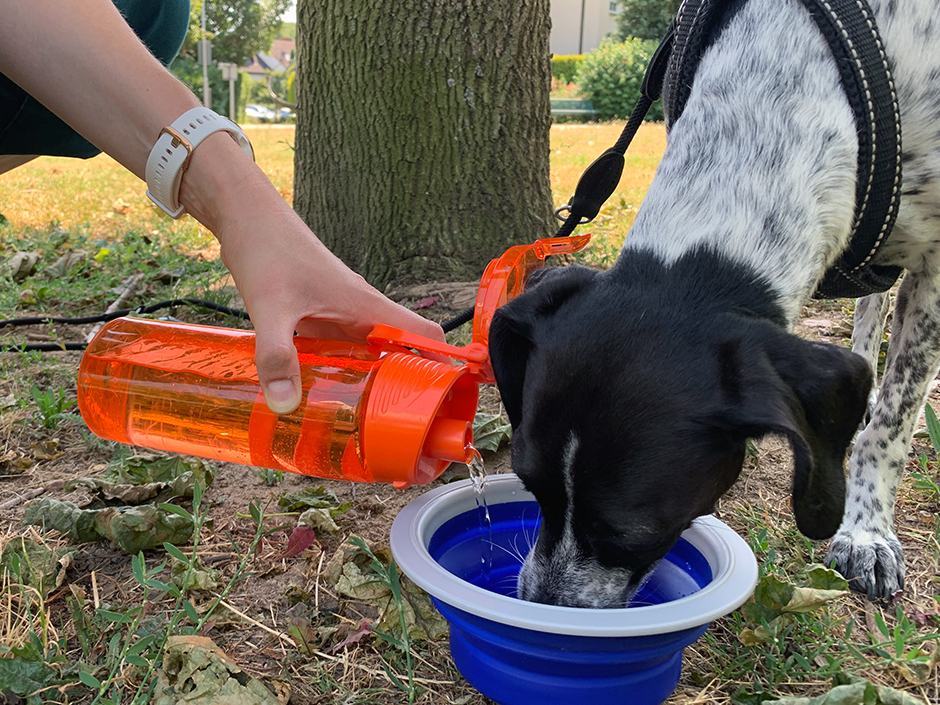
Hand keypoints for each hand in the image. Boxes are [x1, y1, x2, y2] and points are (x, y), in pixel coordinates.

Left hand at [181, 135, 443, 414]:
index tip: (441, 401)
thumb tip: (283, 404)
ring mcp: (342, 315)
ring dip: (372, 383)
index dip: (442, 367)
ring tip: (363, 423)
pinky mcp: (321, 317)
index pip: (426, 336)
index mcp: (367, 307)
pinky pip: (343, 351)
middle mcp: (362, 312)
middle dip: (404, 388)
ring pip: (372, 354)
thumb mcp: (271, 308)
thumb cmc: (268, 250)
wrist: (248, 217)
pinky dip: (342, 373)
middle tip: (395, 429)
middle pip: (403, 353)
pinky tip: (321, 395)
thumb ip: (277, 355)